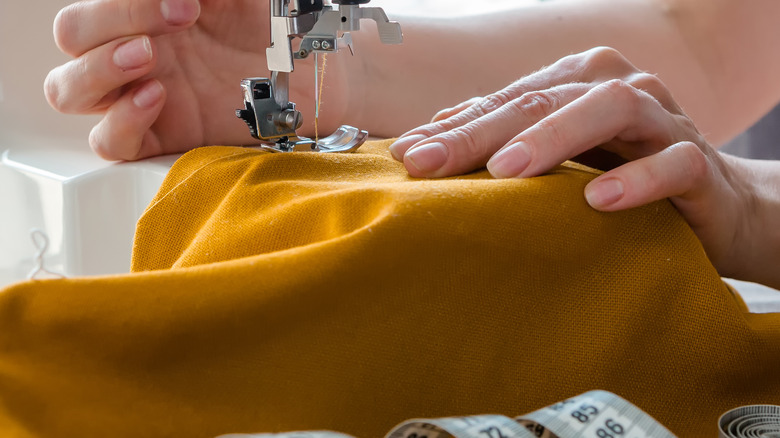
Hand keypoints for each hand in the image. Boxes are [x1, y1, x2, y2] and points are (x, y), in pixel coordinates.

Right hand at [44, 0, 345, 159]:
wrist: (315, 75)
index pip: (94, 1)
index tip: (188, 0)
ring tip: (149, 58)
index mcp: (143, 11)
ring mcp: (142, 96)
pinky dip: (121, 121)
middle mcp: (135, 50)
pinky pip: (109, 141)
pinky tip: (156, 98)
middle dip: (112, 19)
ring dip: (99, 68)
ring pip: (69, 89)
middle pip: (73, 36)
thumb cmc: (275, 29)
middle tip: (176, 18)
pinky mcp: (160, 138)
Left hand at [388, 47, 758, 280]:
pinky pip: (673, 162)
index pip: (505, 101)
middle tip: (428, 165)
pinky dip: (637, 179)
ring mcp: (662, 119)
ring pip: (609, 109)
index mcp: (576, 83)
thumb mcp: (559, 159)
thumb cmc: (623, 176)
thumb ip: (505, 141)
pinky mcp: (699, 162)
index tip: (404, 157)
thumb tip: (429, 138)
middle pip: (541, 100)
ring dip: (553, 138)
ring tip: (507, 173)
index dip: (453, 128)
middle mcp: (617, 87)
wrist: (716, 204)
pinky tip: (599, 200)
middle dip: (480, 133)